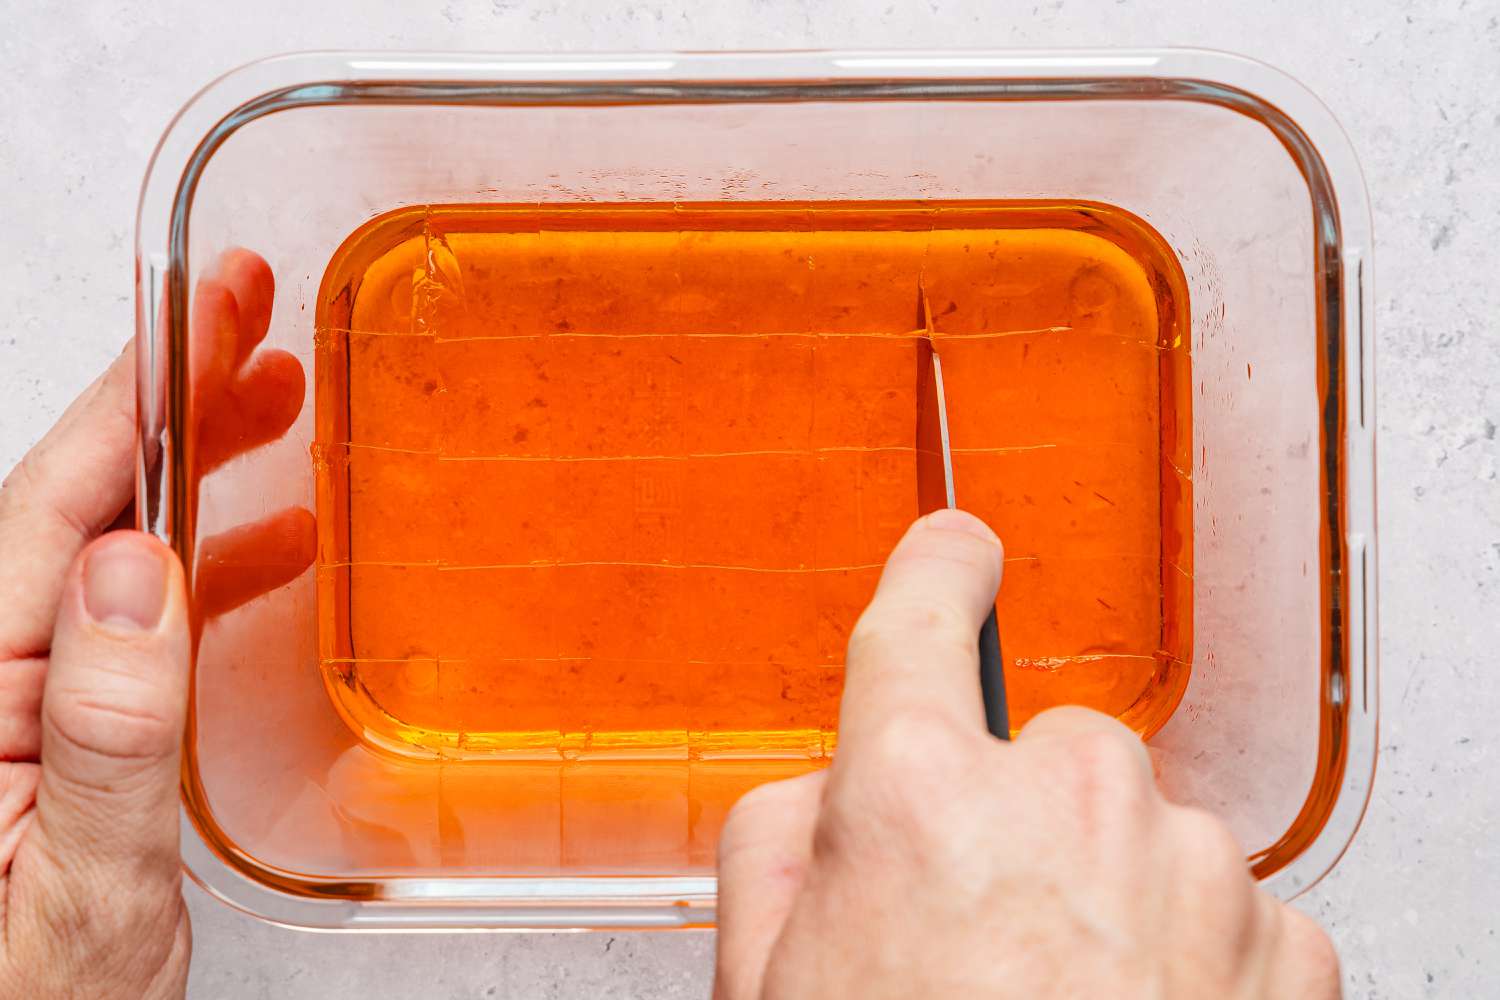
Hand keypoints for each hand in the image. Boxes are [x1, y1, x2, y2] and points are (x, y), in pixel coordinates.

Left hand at [0, 249, 311, 997]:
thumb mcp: (84, 894)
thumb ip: (102, 736)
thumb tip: (131, 574)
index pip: (54, 506)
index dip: (138, 394)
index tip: (204, 307)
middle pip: (74, 499)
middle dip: (171, 397)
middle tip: (249, 308)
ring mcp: (19, 694)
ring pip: (107, 542)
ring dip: (197, 465)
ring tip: (277, 398)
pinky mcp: (61, 720)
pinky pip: (132, 614)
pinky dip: (207, 564)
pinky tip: (274, 541)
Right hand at [714, 509, 1339, 999]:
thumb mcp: (763, 985)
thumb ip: (772, 848)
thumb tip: (821, 795)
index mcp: (915, 791)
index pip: (922, 614)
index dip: (936, 571)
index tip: (957, 551)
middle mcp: (1061, 797)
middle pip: (1038, 747)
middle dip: (1012, 813)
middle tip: (975, 929)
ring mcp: (1182, 863)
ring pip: (1137, 823)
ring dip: (1105, 885)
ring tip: (1058, 999)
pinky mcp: (1276, 937)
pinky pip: (1223, 898)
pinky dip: (1188, 946)